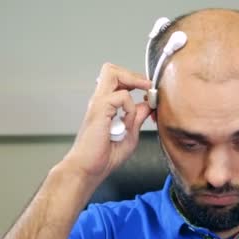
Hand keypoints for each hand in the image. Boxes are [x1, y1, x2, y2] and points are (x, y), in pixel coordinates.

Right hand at [60, 63, 151, 184]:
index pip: (118, 80)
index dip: (136, 82)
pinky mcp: (99, 109)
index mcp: (106, 105)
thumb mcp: (130, 135)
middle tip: (147, 88)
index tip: (149, 94)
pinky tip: (128, 123)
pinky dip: (130, 108)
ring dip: (132, 82)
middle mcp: (100, 100)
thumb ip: (137, 118)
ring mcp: (98, 103)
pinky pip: (122, 97)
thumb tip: (147, 105)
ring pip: (112, 73)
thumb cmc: (104, 156)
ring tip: (143, 98)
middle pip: (112, 70)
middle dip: (134, 75)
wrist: (89, 169)